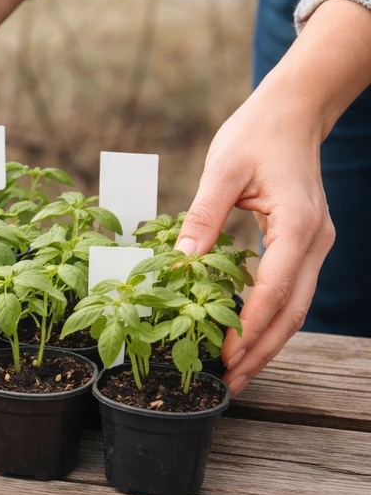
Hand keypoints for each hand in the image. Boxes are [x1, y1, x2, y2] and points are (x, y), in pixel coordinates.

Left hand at [175, 87, 333, 394]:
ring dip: (268, 343)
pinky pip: (290, 292)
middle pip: (292, 311)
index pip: (275, 288)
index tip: (225, 355)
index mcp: (297, 224)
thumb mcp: (221, 170)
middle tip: (230, 383)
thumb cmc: (255, 135)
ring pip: (296, 308)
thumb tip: (179, 263)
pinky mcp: (304, 246)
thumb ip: (202, 218)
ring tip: (237, 373)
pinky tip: (245, 338)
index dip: (249, 326)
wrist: (293, 112)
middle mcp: (315, 241)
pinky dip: (270, 320)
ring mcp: (315, 246)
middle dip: (262, 351)